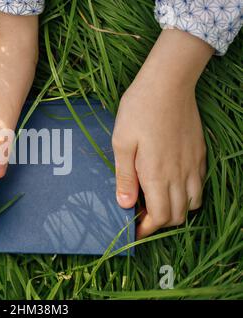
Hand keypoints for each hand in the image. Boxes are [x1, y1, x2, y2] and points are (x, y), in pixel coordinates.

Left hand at [112, 29, 212, 238]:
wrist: (168, 83)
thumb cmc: (139, 110)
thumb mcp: (121, 142)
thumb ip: (125, 176)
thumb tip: (125, 205)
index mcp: (156, 174)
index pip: (159, 217)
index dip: (147, 229)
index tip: (134, 231)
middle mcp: (179, 174)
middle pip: (178, 215)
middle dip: (159, 223)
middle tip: (142, 216)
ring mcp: (193, 164)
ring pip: (193, 203)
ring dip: (176, 210)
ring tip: (157, 202)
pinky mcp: (199, 153)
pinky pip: (200, 184)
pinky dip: (189, 193)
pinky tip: (173, 184)